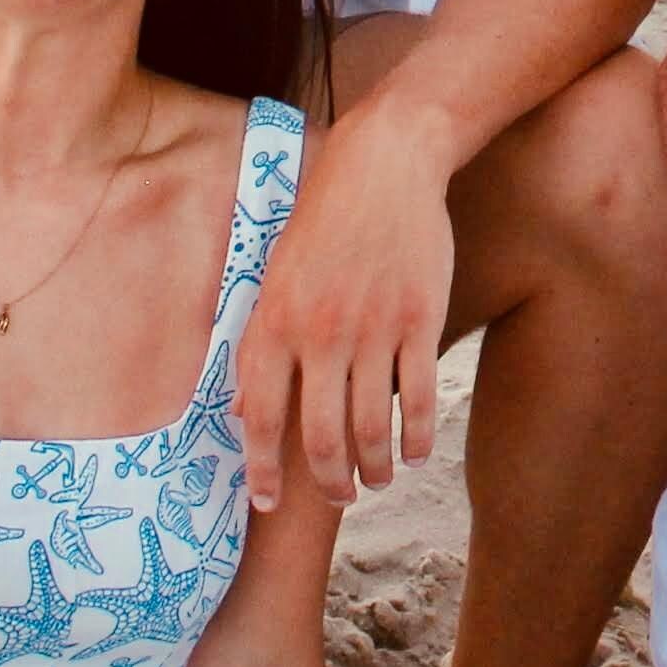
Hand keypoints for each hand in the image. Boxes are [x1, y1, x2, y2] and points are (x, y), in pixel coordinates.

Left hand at [235, 105, 458, 508]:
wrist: (384, 164)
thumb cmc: (323, 217)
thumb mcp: (274, 274)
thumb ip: (261, 342)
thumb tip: (246, 412)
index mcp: (276, 322)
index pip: (261, 418)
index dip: (263, 470)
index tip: (266, 502)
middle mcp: (321, 333)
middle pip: (321, 436)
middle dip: (329, 481)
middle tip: (339, 497)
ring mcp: (374, 328)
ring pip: (371, 424)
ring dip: (374, 466)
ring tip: (376, 480)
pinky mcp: (420, 319)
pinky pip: (419, 396)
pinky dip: (417, 435)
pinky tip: (414, 452)